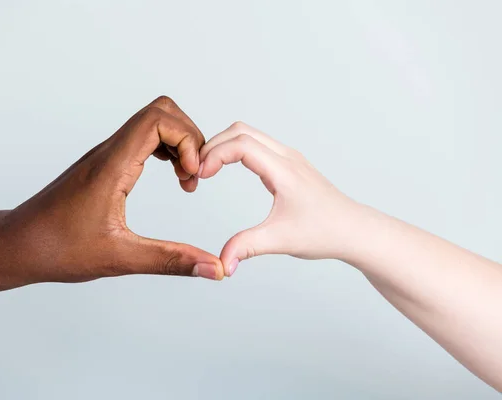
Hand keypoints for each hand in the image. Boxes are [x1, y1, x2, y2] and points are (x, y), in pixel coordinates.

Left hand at [0, 96, 223, 287]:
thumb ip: (170, 260)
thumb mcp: (120, 258)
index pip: (157, 119)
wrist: (18, 244)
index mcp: (112, 166)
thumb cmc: (58, 249)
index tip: (192, 176)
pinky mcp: (104, 164)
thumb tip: (212, 269)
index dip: (187, 140)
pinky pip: (142, 138)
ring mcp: (106, 156)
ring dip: (178, 143)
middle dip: (189, 138)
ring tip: (185, 178)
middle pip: (161, 111)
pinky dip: (165, 149)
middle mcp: (108, 152)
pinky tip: (169, 176)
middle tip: (194, 176)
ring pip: (152, 122)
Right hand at [198, 122, 361, 275]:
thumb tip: (222, 263)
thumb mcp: (281, 240)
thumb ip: (246, 247)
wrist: (354, 230)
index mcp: (284, 170)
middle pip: (241, 131)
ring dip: (224, 146)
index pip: (241, 144)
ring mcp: (288, 158)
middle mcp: (286, 157)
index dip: (214, 155)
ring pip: (248, 134)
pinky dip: (236, 150)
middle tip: (197, 170)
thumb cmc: (325, 232)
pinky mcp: (288, 164)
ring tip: (207, 169)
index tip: (200, 176)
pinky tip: (226, 169)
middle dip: (213, 145)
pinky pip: (257, 144)